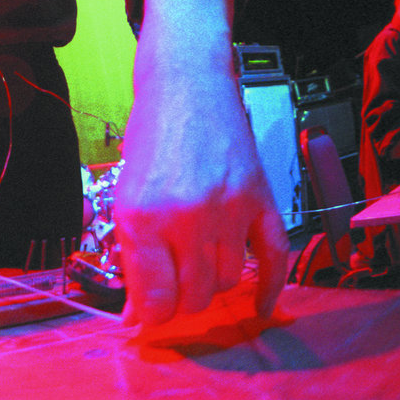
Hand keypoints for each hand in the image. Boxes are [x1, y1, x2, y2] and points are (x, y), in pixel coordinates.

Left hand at [110, 69, 287, 327]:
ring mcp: (229, 209)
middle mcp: (186, 216)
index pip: (153, 300)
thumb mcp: (125, 192)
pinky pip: (274, 258)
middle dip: (180, 306)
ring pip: (228, 283)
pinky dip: (269, 288)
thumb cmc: (150, 134)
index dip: (148, 317)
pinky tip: (260, 305)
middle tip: (171, 296)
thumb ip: (132, 252)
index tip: (146, 316)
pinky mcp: (261, 199)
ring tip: (197, 271)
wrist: (187, 82)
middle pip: (193, 299)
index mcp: (142, 216)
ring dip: (213, 287)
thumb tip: (136, 309)